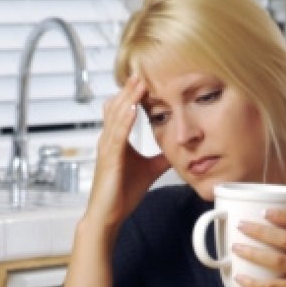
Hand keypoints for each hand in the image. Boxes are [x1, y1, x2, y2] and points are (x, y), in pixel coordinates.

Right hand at [86, 74, 169, 229]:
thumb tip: (178, 148)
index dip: (133, 94)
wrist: (108, 216)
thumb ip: (161, 157)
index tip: (146, 78)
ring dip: (129, 98)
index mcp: (116, 141)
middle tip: (142, 70)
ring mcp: (107, 149)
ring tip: (139, 82)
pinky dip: (125, 120)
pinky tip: (133, 108)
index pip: (124, 110)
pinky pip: (117, 135)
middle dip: (130, 89)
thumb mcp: (149, 170)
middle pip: (118, 107)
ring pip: (117, 116)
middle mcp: (108, 140)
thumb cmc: (122, 194)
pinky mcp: (110, 159)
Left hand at [232, 208, 285, 286]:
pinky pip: (273, 286)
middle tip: (241, 225)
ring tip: (236, 248)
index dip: (284, 215)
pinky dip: (254, 282)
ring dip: (253, 253)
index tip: (264, 211)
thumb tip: (266, 231)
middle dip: (260, 230)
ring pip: (277, 260)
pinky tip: (240, 278)